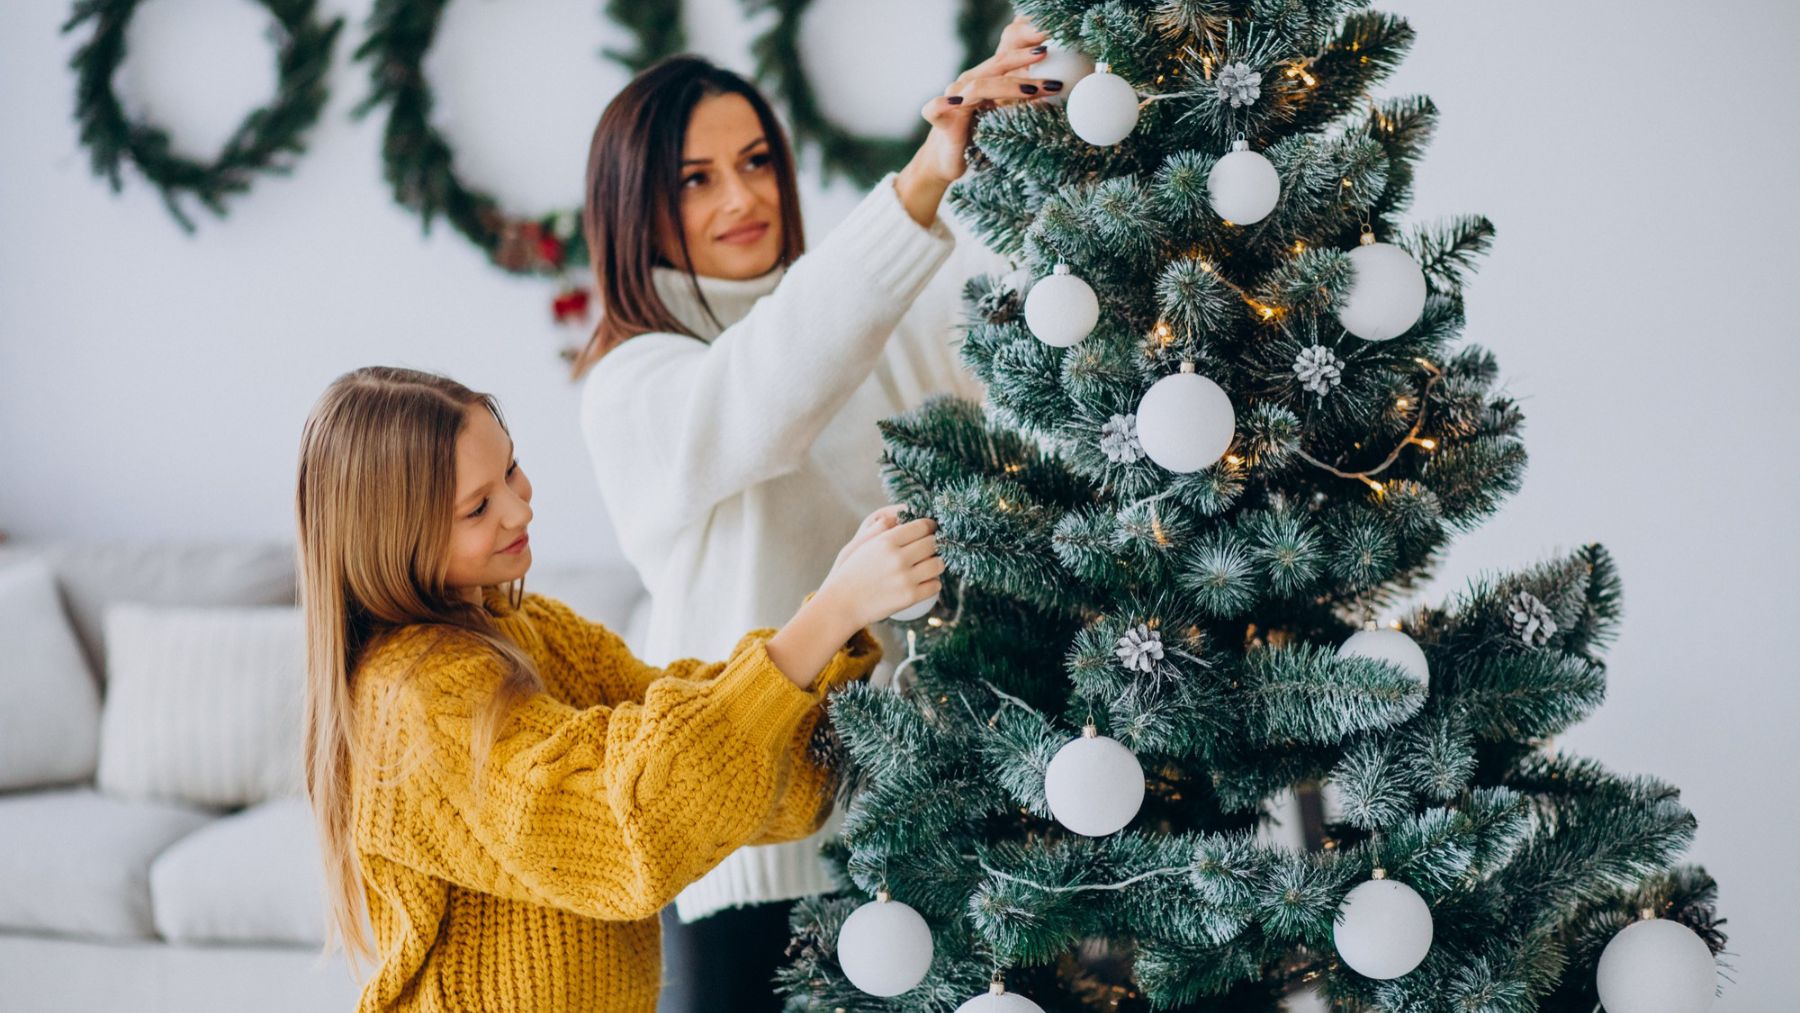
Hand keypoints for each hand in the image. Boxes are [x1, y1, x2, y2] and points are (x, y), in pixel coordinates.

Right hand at [816, 516, 942, 631]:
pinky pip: (935, 585)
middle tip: (930, 549)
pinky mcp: (910, 597)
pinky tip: (924, 582)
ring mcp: (905, 579)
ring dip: (936, 564)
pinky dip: (933, 583)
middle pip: (933, 544)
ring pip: (938, 564)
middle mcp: (898, 558)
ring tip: (928, 566)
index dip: (930, 526)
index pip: (922, 526)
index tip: (932, 529)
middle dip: (934, 545)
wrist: (842, 604)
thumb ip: (882, 529)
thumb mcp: (861, 544)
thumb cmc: (851, 572)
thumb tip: (903, 517)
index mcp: (886, 541)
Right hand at [910, 15, 1052, 185]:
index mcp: (984, 80)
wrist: (948, 160)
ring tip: (1033, 90)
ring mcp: (952, 99)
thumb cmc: (979, 137)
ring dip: (1007, 87)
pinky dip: (944, 104)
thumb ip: (1022, 102)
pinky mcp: (939, 118)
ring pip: (978, 86)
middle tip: (1047, 56)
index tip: (1051, 45)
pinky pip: (937, 107)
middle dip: (1024, 61)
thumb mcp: (1004, 117)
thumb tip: (1056, 91)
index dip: (1027, 50)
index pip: (1007, 60)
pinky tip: (957, 103)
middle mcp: (967, 84)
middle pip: (996, 66)